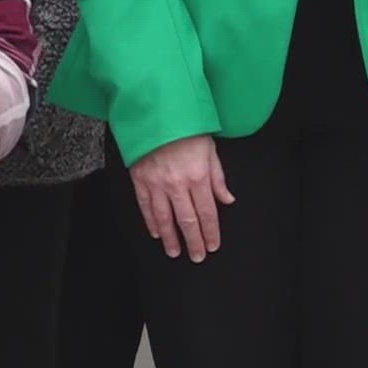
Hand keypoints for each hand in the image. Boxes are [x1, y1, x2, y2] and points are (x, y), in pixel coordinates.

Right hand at [128, 135, 234, 261]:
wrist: (156, 111)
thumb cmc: (185, 127)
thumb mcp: (210, 149)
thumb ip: (218, 178)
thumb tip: (226, 199)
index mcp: (198, 176)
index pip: (207, 213)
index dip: (210, 232)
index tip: (213, 245)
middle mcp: (177, 184)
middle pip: (187, 220)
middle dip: (193, 242)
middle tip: (197, 257)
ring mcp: (156, 183)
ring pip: (164, 218)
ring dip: (171, 238)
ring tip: (175, 252)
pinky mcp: (140, 179)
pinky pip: (146, 206)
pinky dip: (151, 222)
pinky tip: (156, 233)